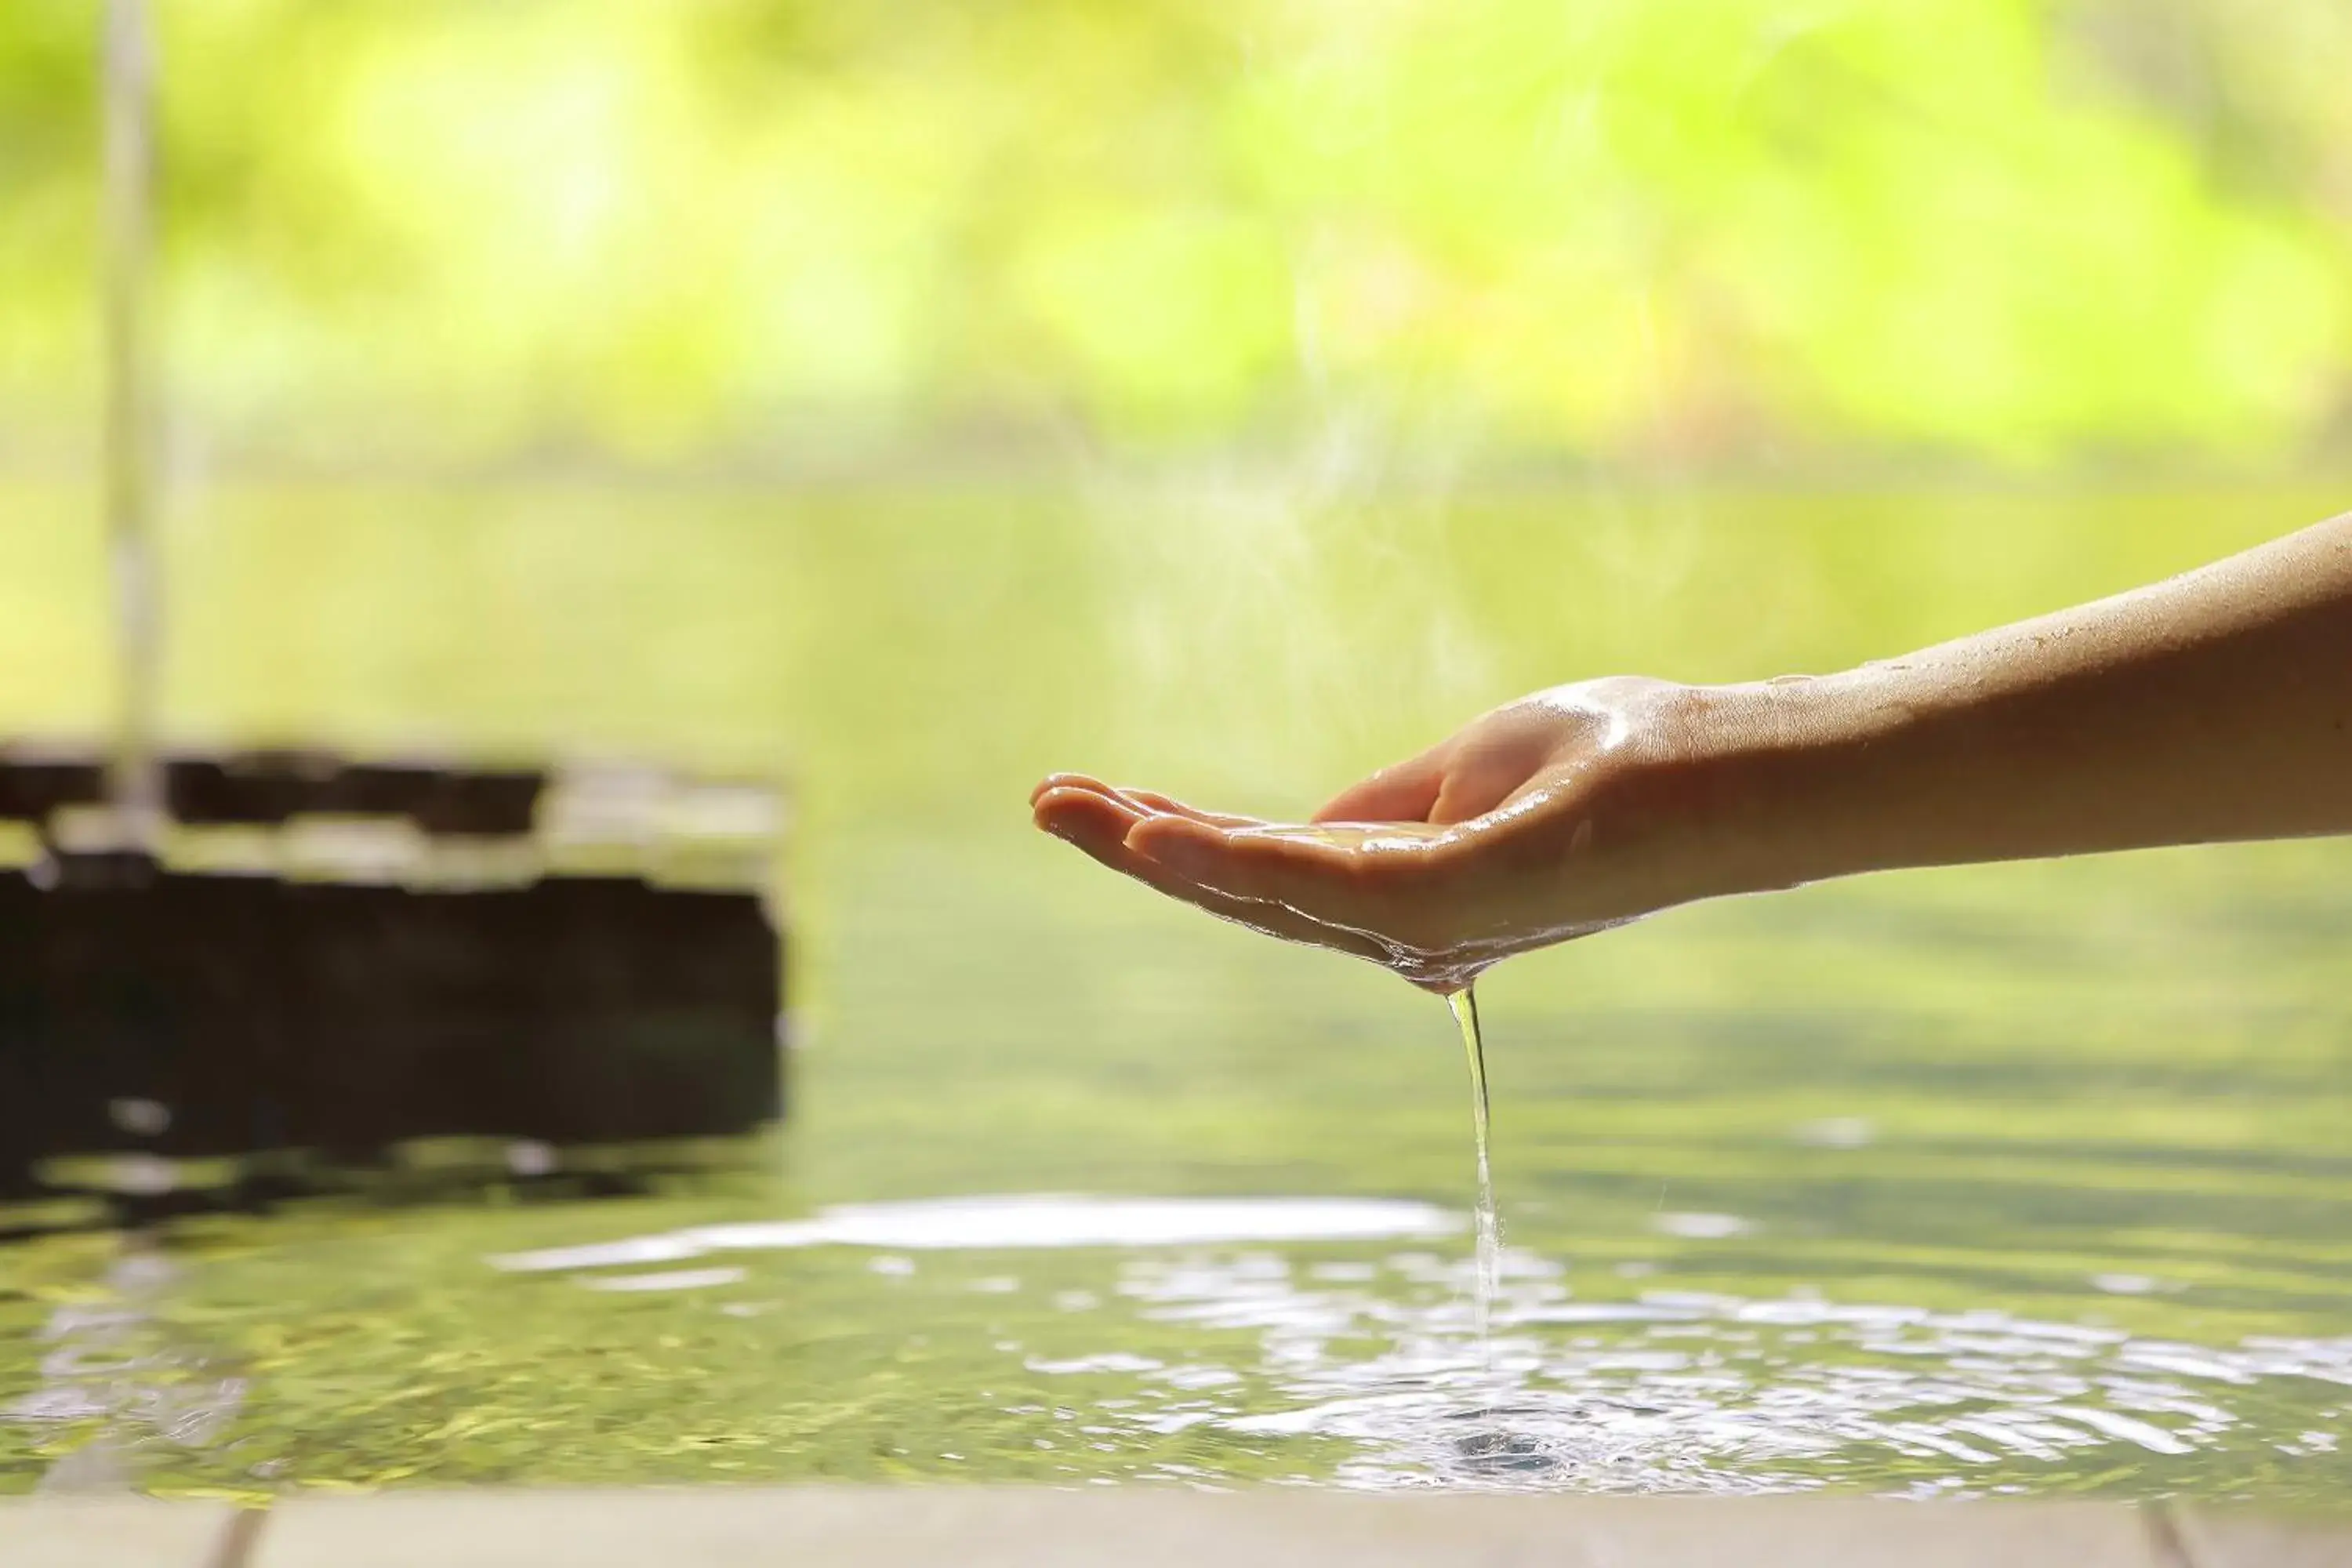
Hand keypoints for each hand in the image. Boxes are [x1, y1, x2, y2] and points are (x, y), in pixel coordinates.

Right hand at [1031, 677, 1715, 992]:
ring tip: (1072, 809)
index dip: (1177, 839)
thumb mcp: (1469, 767)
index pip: (1267, 869)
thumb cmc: (1615, 762)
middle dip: (1140, 848)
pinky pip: (1333, 884)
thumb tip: (1302, 827)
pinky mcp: (1466, 897)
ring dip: (1162, 852)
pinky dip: (1243, 867)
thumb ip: (1384, 806)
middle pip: (1248, 891)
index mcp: (1406, 894)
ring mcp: (1436, 918)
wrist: (1731, 773)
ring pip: (1270, 893)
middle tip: (1044, 801)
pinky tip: (1168, 838)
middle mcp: (1408, 927)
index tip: (1090, 798)